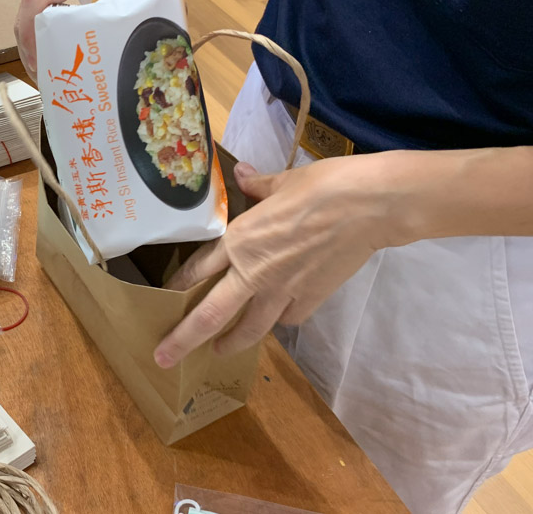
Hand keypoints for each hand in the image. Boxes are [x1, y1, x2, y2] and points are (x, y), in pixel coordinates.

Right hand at [14, 0, 171, 80]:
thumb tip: (176, 33)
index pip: (38, 1)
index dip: (33, 34)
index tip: (41, 61)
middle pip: (25, 8)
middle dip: (29, 44)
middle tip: (45, 74)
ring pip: (27, 1)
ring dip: (30, 31)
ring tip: (47, 59)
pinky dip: (36, 16)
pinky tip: (54, 33)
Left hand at [154, 156, 400, 367]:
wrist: (369, 207)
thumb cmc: (322, 187)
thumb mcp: (282, 182)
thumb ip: (257, 186)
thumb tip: (243, 174)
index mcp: (240, 241)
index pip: (198, 269)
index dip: (179, 285)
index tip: (165, 297)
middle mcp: (254, 273)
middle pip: (210, 315)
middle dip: (183, 339)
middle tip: (163, 358)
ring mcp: (283, 292)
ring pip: (249, 328)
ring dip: (230, 342)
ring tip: (218, 351)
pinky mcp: (311, 300)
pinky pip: (286, 319)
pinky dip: (278, 321)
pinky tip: (277, 318)